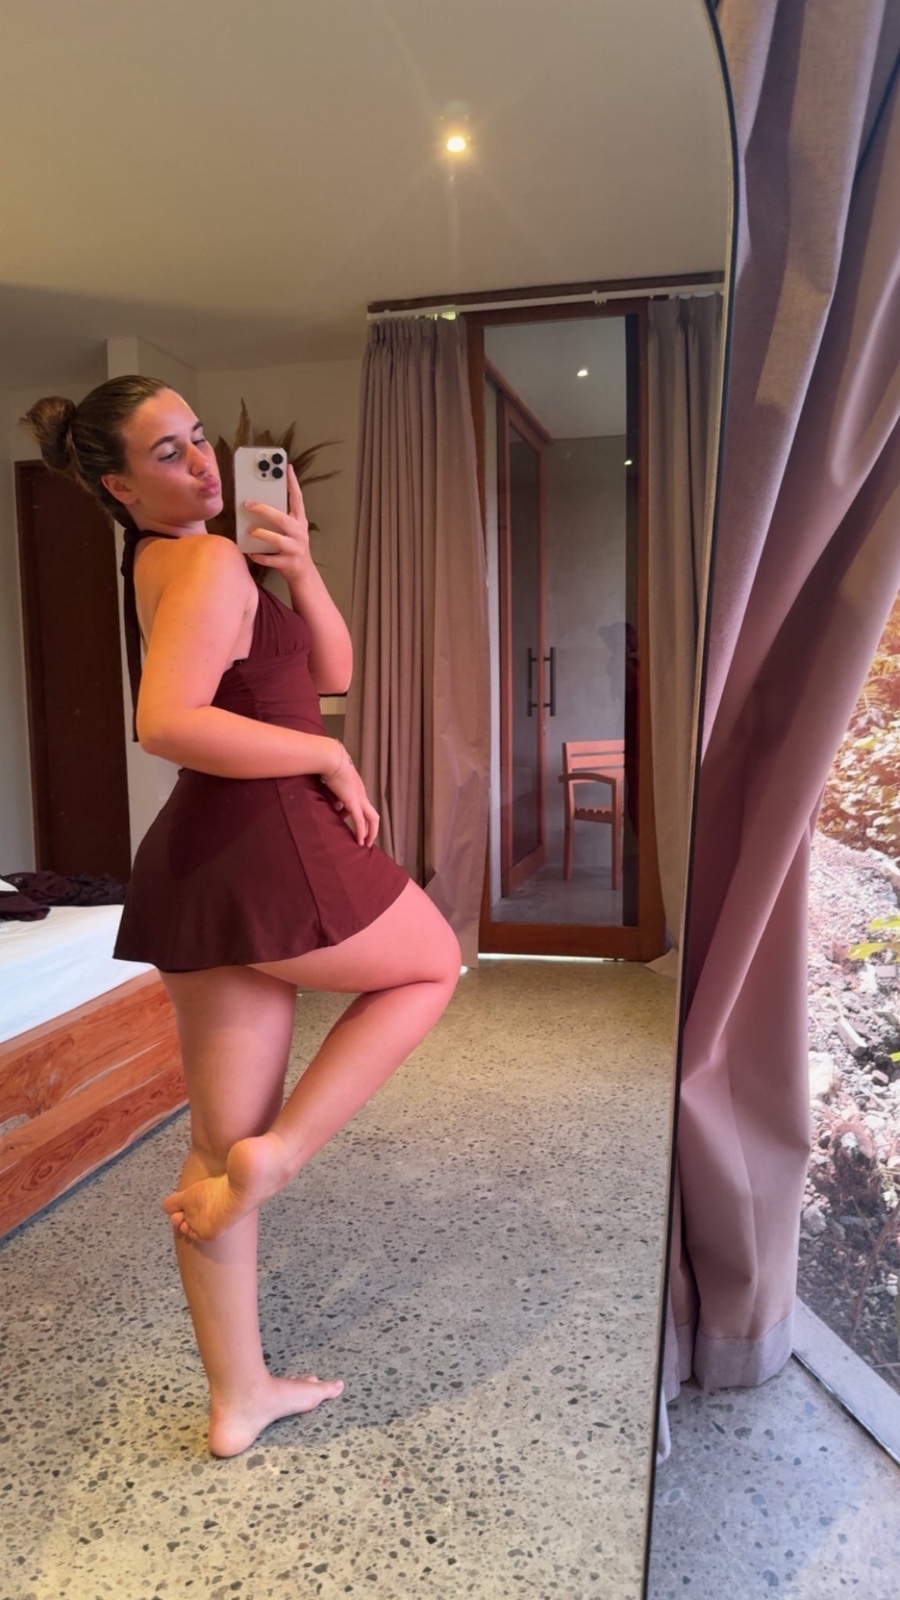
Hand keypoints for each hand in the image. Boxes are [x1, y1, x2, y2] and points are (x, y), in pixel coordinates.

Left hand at [243, 465, 311, 582]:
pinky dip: (259, 556)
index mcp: (300, 521)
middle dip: (265, 510)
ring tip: (249, 530)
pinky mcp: (288, 563)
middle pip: (282, 519)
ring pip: (277, 540)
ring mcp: (295, 549)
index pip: (297, 499)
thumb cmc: (292, 546)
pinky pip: (271, 559)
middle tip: (249, 503)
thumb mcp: (291, 528)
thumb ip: (280, 516)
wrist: (303, 573)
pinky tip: (251, 552)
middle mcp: (299, 533)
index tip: (286, 467)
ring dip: (261, 534)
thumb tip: (257, 501)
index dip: (292, 483)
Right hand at [321, 745, 379, 846]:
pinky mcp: (353, 801)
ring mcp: (359, 797)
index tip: (355, 827)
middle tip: (367, 840)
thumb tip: (335, 806)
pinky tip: (359, 841)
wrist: (330, 758)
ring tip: (364, 843)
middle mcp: (361, 794)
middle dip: (372, 829)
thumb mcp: (331, 783)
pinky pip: (360, 821)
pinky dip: (361, 832)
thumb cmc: (328, 766)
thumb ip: (334, 794)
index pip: (362, 806)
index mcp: (356, 789)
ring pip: (372, 819)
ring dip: (370, 832)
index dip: (359, 818)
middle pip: (373, 815)